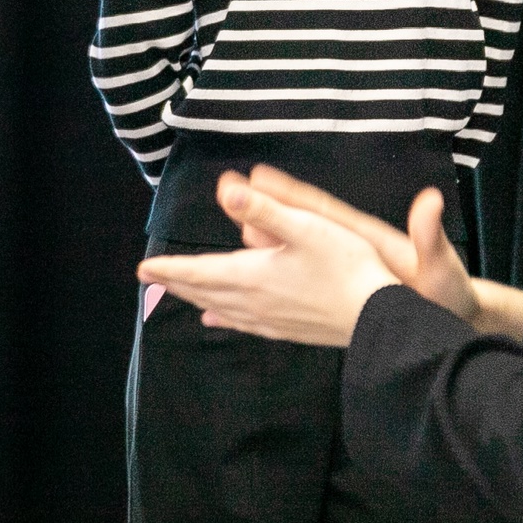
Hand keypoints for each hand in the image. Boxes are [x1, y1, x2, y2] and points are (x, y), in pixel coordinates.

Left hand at [137, 171, 397, 346]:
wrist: (380, 319)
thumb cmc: (348, 267)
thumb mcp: (306, 226)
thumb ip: (263, 209)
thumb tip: (224, 191)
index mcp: (250, 275)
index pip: (197, 272)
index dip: (168, 268)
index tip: (142, 267)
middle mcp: (252, 302)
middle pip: (203, 291)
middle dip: (175, 282)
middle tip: (150, 276)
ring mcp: (270, 320)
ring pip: (219, 308)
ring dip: (195, 298)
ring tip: (177, 293)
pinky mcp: (287, 331)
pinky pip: (243, 324)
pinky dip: (224, 319)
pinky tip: (216, 320)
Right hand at [246, 166, 480, 326]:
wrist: (454, 315)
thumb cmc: (448, 292)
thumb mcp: (442, 265)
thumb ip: (431, 234)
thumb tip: (433, 200)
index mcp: (367, 239)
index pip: (322, 211)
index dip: (290, 195)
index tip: (258, 176)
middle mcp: (347, 250)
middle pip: (296, 229)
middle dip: (260, 212)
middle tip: (226, 193)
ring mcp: (338, 271)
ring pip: (288, 260)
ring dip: (253, 253)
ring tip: (221, 246)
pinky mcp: (334, 294)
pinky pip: (292, 289)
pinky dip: (263, 290)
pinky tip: (233, 299)